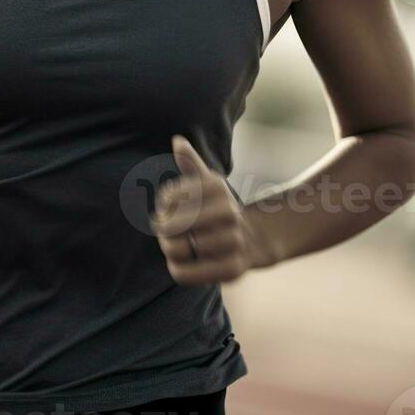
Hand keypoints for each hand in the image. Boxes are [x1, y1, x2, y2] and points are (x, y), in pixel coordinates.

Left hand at [149, 134, 273, 285]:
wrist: (253, 239)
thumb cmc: (217, 208)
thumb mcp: (207, 184)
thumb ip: (191, 164)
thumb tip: (177, 140)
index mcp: (218, 187)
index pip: (169, 196)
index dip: (163, 203)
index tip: (167, 206)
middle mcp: (229, 212)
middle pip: (171, 224)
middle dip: (162, 228)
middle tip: (164, 229)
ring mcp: (233, 241)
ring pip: (178, 249)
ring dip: (170, 249)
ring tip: (175, 244)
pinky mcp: (232, 269)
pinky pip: (186, 273)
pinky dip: (176, 268)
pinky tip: (181, 261)